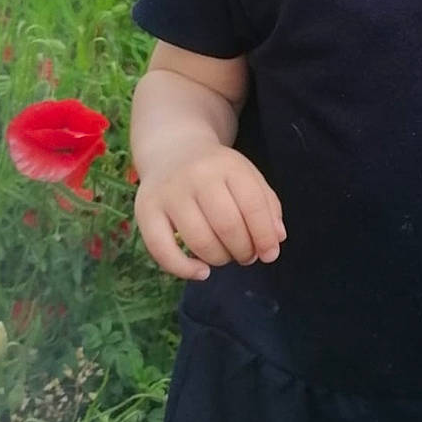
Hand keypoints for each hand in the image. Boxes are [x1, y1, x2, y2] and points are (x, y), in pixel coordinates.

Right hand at [134, 145, 285, 281]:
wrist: (172, 149)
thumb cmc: (216, 171)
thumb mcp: (246, 177)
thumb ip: (266, 205)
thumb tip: (276, 240)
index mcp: (228, 165)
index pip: (253, 206)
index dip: (265, 236)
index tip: (270, 254)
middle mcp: (197, 176)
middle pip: (227, 226)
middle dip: (244, 250)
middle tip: (247, 256)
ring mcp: (168, 194)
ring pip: (199, 241)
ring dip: (220, 259)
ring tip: (226, 256)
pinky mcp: (145, 211)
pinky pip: (162, 250)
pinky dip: (184, 269)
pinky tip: (202, 271)